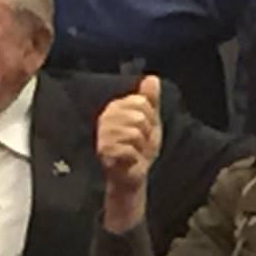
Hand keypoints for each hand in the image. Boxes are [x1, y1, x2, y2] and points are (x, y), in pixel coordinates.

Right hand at [96, 76, 163, 231]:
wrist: (133, 176)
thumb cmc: (139, 149)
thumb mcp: (150, 121)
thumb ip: (150, 100)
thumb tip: (152, 78)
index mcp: (115, 108)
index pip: (142, 102)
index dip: (149, 119)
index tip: (144, 130)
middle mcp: (105, 118)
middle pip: (139, 116)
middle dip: (146, 133)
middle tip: (139, 144)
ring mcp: (103, 135)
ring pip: (135, 132)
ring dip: (141, 147)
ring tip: (134, 152)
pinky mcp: (104, 152)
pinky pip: (129, 148)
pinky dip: (135, 157)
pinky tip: (130, 161)